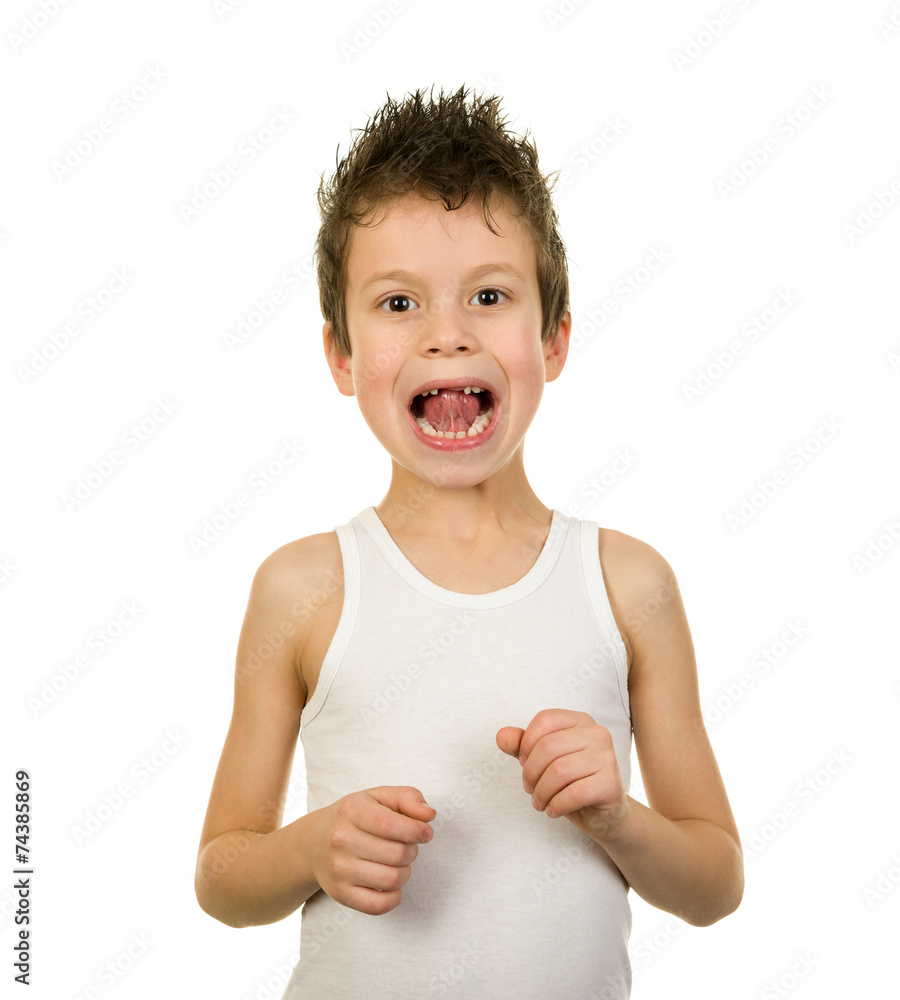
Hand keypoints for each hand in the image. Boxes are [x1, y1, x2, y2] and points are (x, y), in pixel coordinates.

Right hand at [309, 786, 435, 914]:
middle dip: (412, 851)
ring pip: (392, 880)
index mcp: (351, 811)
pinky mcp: (340, 894)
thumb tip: (429, 815)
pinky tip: (392, 884)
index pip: (391, 824)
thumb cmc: (353, 817)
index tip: (425, 833)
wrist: (313, 842)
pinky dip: (395, 898)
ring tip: (398, 863)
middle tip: (407, 846)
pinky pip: (379, 906)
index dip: (417, 831)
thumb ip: (408, 798)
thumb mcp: (377, 797)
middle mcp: (341, 840)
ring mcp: (338, 870)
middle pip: (398, 854)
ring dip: (405, 872)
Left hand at [497, 709, 628, 841]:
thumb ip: (521, 746)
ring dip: (541, 792)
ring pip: (559, 771)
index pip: (545, 720)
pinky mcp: (611, 785)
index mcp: (581, 720)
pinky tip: (554, 810)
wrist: (604, 814)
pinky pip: (573, 794)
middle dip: (531, 772)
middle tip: (530, 789)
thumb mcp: (543, 761)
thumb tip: (501, 736)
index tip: (524, 763)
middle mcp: (598, 734)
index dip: (526, 743)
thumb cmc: (571, 782)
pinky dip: (556, 805)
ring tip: (540, 802)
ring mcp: (608, 758)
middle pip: (548, 746)